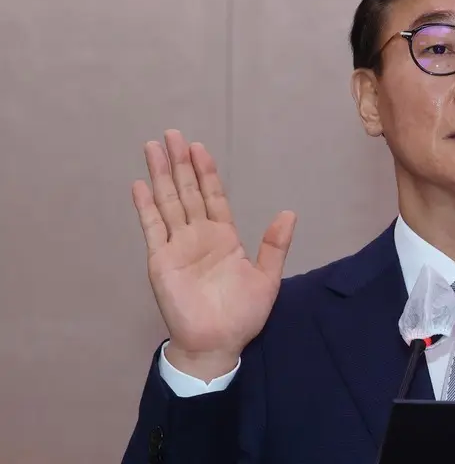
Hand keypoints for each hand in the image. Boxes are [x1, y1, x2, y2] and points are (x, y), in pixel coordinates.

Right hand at [132, 130, 296, 380]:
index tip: (199, 147)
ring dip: (161, 175)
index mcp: (224, 237)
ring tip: (154, 147)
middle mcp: (199, 236)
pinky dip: (146, 206)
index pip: (213, 196)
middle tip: (172, 134)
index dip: (206, 172)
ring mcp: (178, 246)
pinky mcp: (161, 260)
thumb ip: (275, 245)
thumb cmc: (242, 315)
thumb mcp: (267, 277)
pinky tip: (141, 184)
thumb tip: (289, 213)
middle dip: (180, 163)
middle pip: (187, 192)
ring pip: (168, 202)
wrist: (218, 344)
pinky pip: (152, 228)